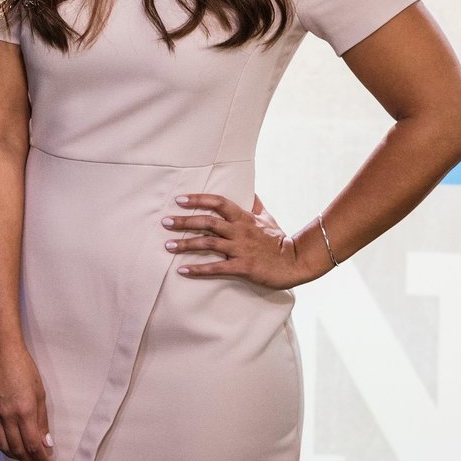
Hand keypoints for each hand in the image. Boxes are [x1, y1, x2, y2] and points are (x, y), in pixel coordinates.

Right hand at [0, 341, 53, 460]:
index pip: (33, 445)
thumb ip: (42, 420)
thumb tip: (46, 442)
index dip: (42, 458)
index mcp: (24, 411)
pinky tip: (10, 443)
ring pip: (3, 446)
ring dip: (16, 455)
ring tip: (26, 456)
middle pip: (18, 450)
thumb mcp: (40, 392)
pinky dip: (3, 444)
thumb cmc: (23, 367)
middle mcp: (7, 416)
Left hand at [164, 193, 321, 289]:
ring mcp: (240, 249)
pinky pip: (217, 268)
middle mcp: (239, 231)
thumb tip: (250, 190)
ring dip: (186, 244)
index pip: (218, 202)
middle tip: (165, 221)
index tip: (179, 200)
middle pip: (207, 222)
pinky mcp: (243, 267)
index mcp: (243, 218)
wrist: (296, 262)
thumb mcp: (267, 217)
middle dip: (184, 221)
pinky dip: (198, 269)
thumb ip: (255, 204)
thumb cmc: (279, 239)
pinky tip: (182, 271)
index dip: (198, 199)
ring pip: (208, 243)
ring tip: (167, 246)